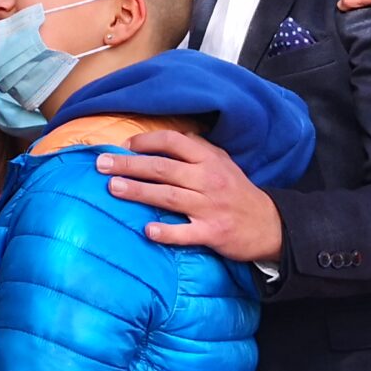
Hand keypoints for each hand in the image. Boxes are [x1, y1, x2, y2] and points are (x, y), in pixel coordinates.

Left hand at [100, 129, 282, 264]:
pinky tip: (147, 230)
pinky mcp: (213, 232)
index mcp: (209, 159)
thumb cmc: (238, 192)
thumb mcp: (223, 163)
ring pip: (169, 196)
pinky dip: (167, 232)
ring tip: (113, 188)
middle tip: (102, 165)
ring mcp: (210, 207)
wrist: (269, 225)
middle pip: (163, 168)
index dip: (146, 142)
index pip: (174, 142)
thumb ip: (197, 149)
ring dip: (139, 192)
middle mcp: (208, 180)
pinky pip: (186, 232)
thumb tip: (168, 137)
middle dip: (130, 165)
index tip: (124, 145)